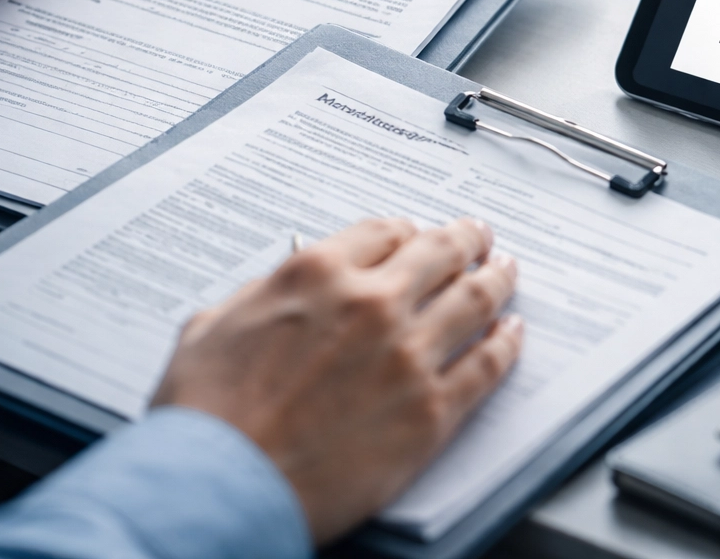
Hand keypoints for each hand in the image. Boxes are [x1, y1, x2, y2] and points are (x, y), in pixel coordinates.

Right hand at [151, 217, 522, 543]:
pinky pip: (487, 364)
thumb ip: (262, 295)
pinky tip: (513, 332)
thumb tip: (283, 287)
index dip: (406, 231)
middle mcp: (371, 303)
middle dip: (466, 240)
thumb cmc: (206, 417)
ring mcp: (408, 355)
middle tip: (480, 236)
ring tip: (508, 270)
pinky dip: (507, 343)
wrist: (222, 487)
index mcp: (317, 274)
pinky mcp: (431, 410)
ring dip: (498, 278)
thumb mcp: (213, 326)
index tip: (417, 234)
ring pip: (475, 299)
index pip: (384, 232)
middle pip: (441, 253)